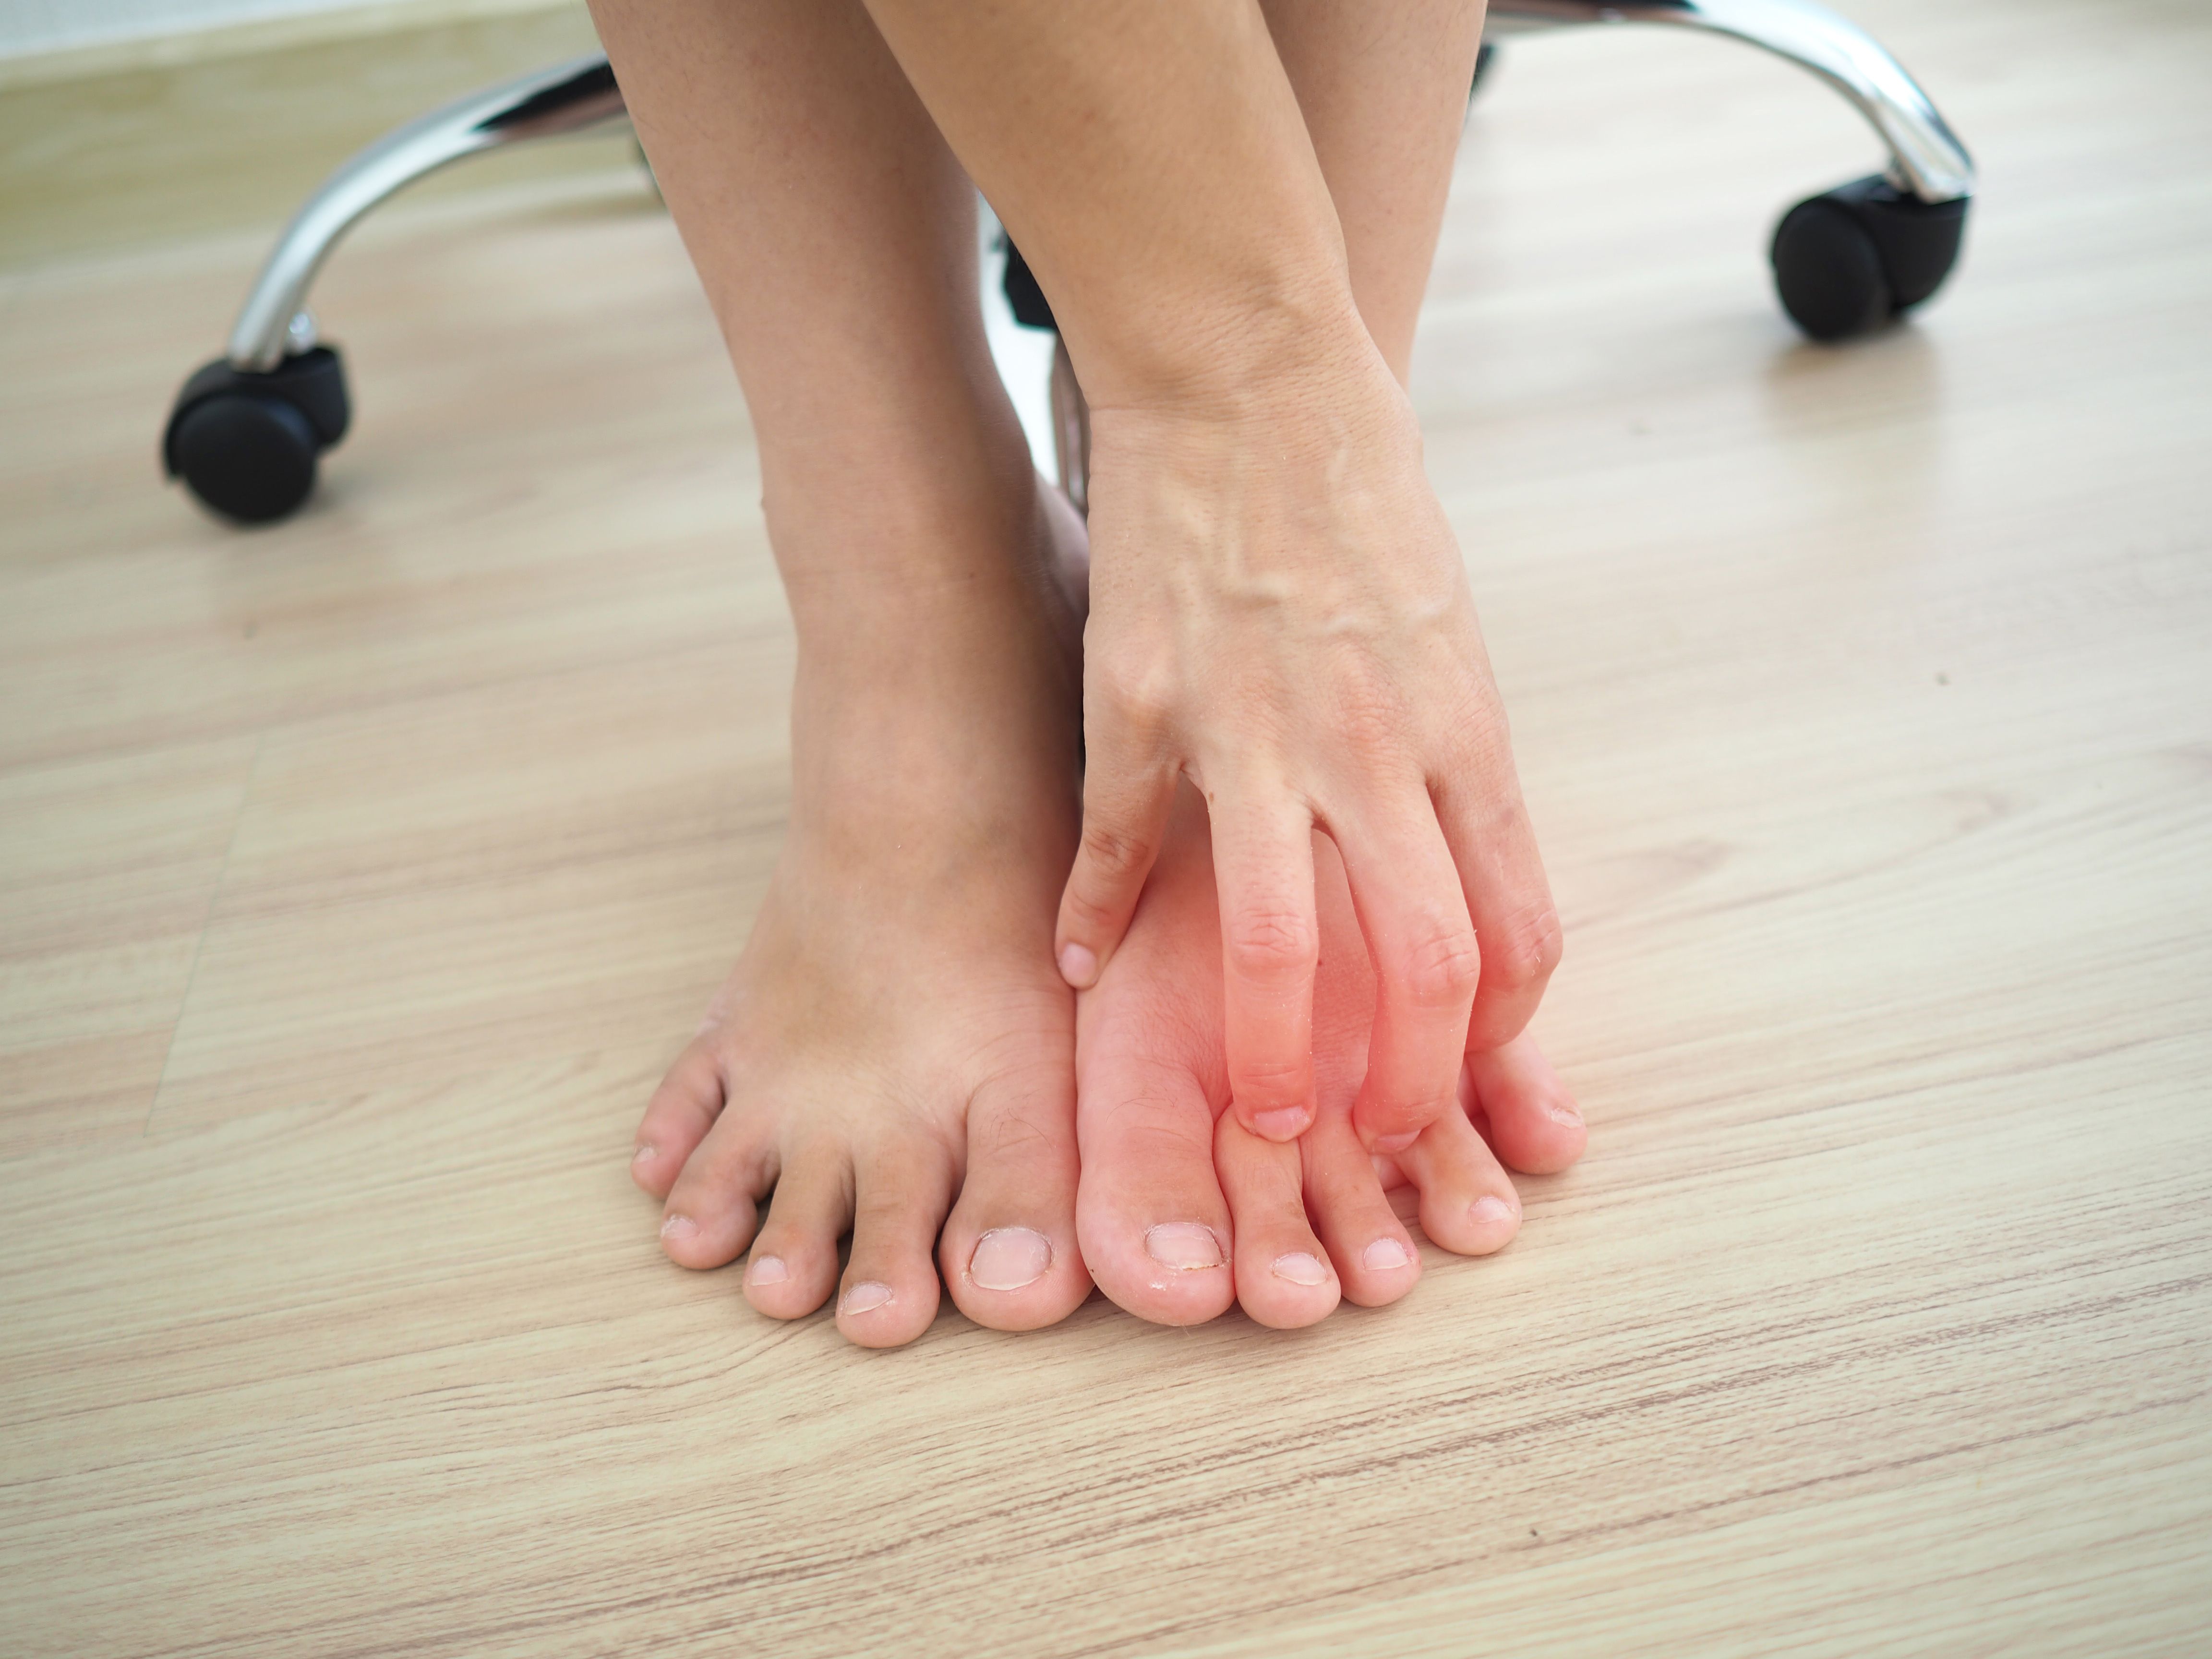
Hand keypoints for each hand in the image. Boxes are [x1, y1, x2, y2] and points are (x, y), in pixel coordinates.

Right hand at [1057, 350, 1560, 1152]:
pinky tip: (1084, 960)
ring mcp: (1256, 731)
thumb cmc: (1361, 494)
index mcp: (1460, 729)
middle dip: (1405, 1084)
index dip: (1494, 1033)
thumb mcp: (1444, 631)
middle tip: (1370, 1140)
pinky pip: (1121, 848)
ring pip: (1277, 943)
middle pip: (1421, 964)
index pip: (1514, 928)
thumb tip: (1445, 860)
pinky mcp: (1145, 705)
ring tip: (1255, 1111)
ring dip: (1267, 1052)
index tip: (1462, 1075)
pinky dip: (1100, 920)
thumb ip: (1444, 755)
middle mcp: (1374, 747)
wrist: (1251, 373)